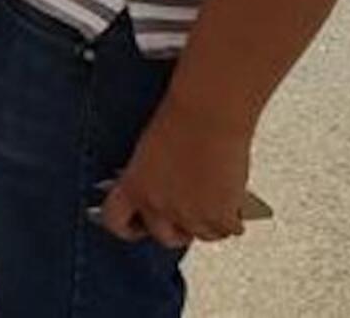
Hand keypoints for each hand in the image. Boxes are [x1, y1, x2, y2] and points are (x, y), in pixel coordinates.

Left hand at [99, 98, 253, 247]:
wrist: (209, 113)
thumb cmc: (180, 118)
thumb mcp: (150, 152)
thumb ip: (152, 179)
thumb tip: (164, 193)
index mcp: (134, 186)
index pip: (116, 220)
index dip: (127, 228)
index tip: (137, 226)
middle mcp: (158, 205)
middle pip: (164, 236)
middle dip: (176, 229)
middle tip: (187, 215)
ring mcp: (190, 215)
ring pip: (200, 235)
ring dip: (208, 223)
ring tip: (214, 203)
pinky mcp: (220, 217)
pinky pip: (228, 230)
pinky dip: (233, 218)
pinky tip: (233, 203)